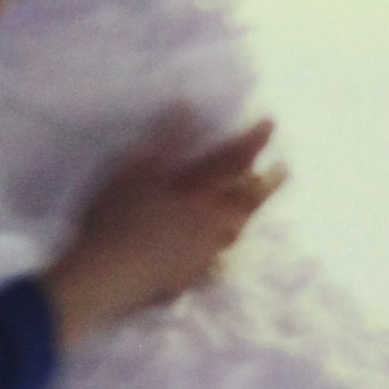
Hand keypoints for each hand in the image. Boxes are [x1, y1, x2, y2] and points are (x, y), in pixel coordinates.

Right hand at [41, 119, 287, 349]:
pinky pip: (215, 265)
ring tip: (251, 211)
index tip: (270, 124)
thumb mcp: (134, 170)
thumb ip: (164, 139)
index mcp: (197, 195)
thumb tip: (186, 107)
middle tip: (284, 171)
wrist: (104, 281)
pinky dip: (222, 253)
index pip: (232, 161)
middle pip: (245, 202)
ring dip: (246, 218)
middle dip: (265, 185)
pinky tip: (220, 255)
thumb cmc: (116, 220)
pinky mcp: (186, 281)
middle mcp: (208, 226)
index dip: (252, 142)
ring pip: (233, 234)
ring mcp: (200, 257)